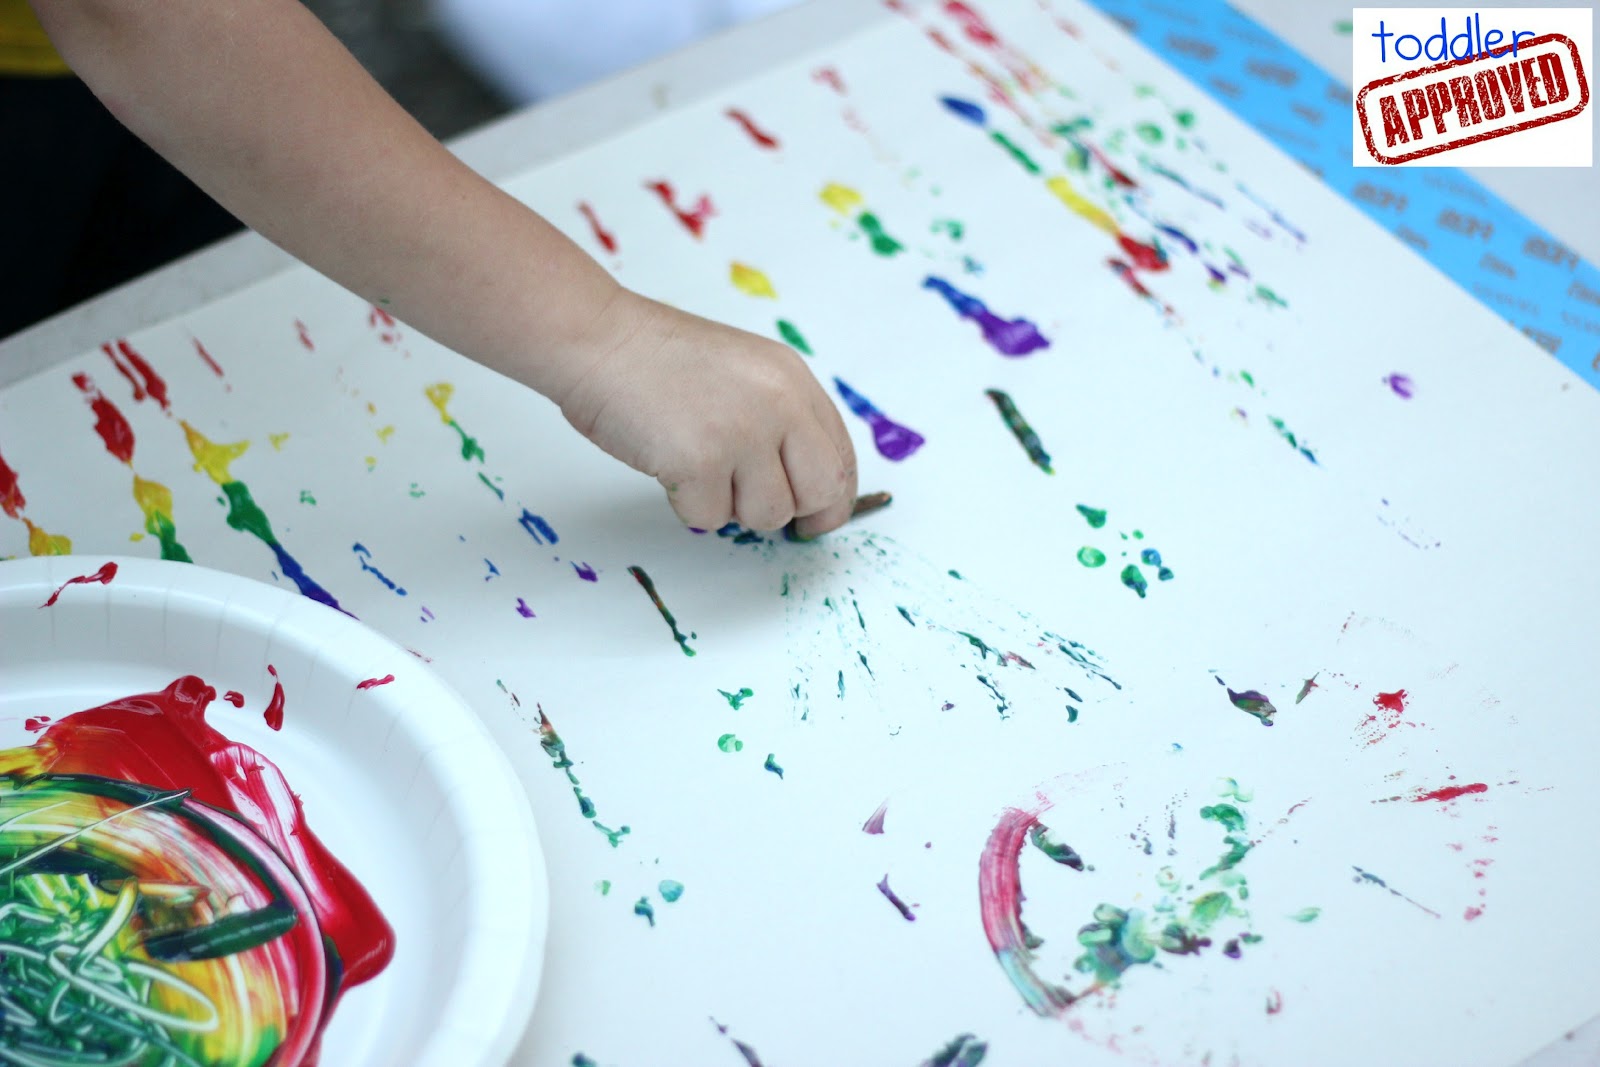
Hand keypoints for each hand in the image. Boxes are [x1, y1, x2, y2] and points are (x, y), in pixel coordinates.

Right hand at [555, 290, 858, 536]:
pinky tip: (670, 466)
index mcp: (793, 382)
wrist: (599, 340)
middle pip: (819, 493)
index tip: (817, 518)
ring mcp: (741, 433)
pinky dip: (687, 504)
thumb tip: (804, 485)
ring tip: (699, 467)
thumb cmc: (658, 359)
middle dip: (791, 511)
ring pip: (766, 515)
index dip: (833, 499)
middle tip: (756, 507)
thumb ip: (780, 418)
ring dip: (731, 506)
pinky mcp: (700, 461)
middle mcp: (778, 405)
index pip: (841, 457)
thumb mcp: (745, 371)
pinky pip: (711, 518)